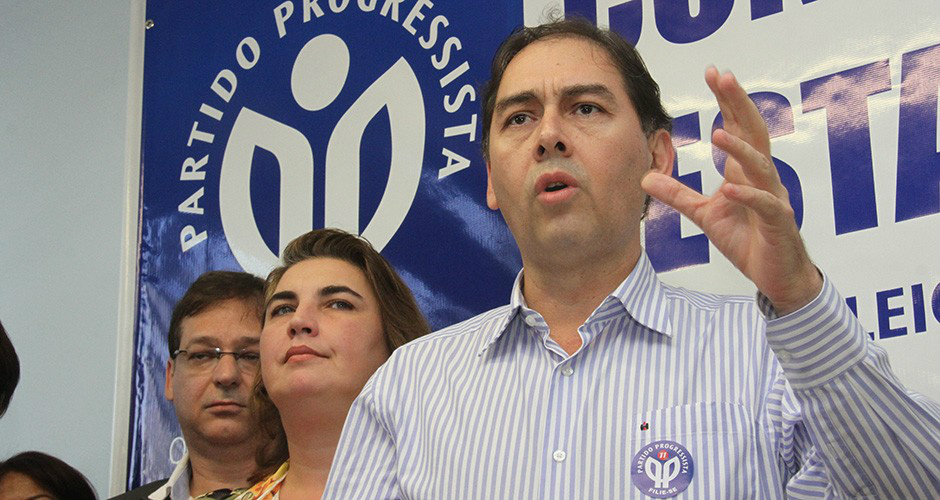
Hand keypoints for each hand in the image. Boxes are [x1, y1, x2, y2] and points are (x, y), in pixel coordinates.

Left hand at [641, 67, 821, 315]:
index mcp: (746, 172)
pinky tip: (729, 190)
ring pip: (761, 166)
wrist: (776, 275)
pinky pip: (764, 205)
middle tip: (723, 78)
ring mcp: (773, 198)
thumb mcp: (705, 215)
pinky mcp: (777, 223)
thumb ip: (679, 195)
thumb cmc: (747, 239)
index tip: (713, 74)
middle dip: (738, 104)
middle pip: (754, 132)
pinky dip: (747, 197)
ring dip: (741, 150)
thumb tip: (646, 177)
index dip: (727, 101)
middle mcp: (763, 178)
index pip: (738, 127)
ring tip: (719, 134)